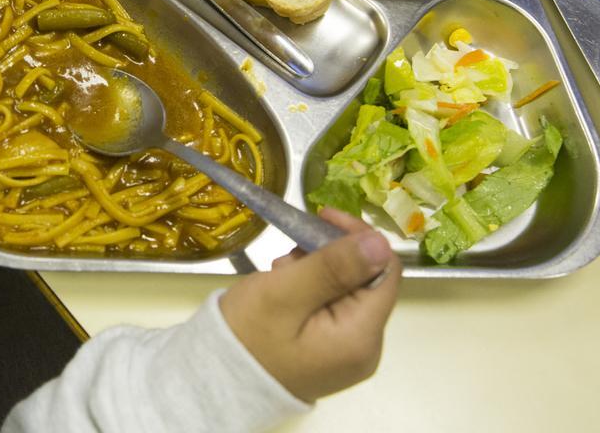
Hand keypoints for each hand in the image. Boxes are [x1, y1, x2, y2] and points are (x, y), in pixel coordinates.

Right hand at [218, 207, 401, 402]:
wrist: (215, 382)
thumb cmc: (246, 336)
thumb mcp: (284, 293)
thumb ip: (333, 267)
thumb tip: (380, 241)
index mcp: (361, 336)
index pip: (384, 269)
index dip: (358, 237)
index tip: (320, 216)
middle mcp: (367, 347)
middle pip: (367, 279)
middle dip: (331, 255)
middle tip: (289, 251)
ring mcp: (350, 352)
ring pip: (350, 291)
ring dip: (319, 270)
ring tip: (281, 271)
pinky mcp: (333, 352)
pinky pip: (336, 308)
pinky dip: (314, 290)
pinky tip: (285, 288)